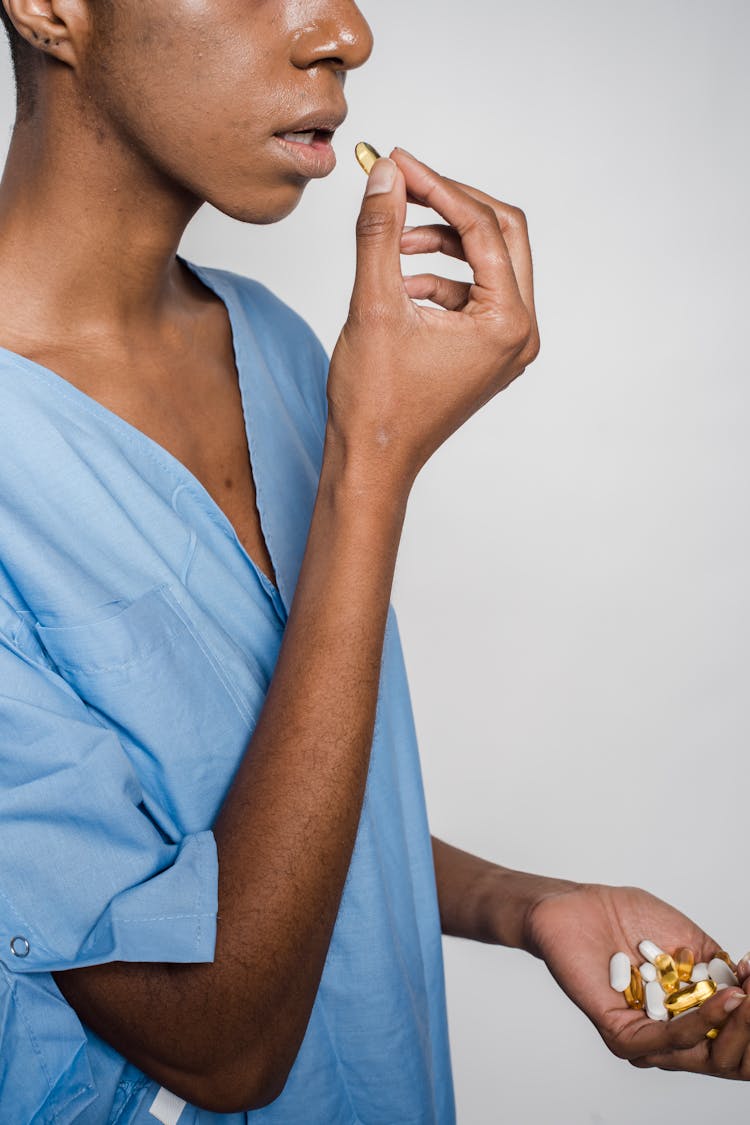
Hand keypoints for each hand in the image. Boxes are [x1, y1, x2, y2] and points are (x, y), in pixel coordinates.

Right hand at [326, 147, 539, 495]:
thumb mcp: (374, 305)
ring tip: (392, 241)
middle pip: (501, 236)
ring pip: (487, 264)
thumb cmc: (376, 402)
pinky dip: (439, 277)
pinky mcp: (487, 353)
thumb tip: (386, 174)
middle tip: (405, 185)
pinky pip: (472, 294)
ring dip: (443, 242)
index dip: (438, 186)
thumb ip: (381, 232)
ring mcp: (507, 346)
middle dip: (451, 206)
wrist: (372, 461)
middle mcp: (520, 333)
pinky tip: (398, 280)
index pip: (484, 227)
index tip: (397, 162)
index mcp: (507, 322)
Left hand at [526, 882, 749, 1077]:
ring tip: (749, 999)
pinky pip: (667, 1039)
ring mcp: (642, 1037)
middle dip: (749, 1027)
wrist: (575, 905)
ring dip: (734, 1025)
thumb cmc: (624, 917)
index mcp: (680, 1016)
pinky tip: (725, 1001)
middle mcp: (662, 1034)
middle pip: (721, 1054)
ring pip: (700, 1051)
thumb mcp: (687, 939)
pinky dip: (703, 1022)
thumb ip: (718, 966)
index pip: (728, 1034)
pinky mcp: (620, 1034)